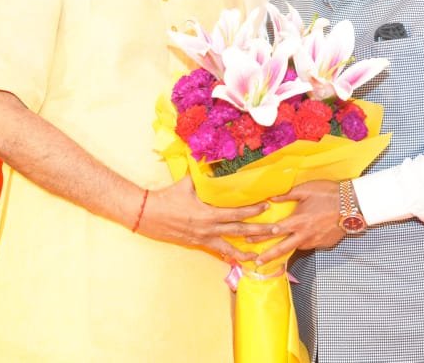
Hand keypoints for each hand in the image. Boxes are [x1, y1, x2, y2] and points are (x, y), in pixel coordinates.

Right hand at [138, 176, 278, 262]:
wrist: (147, 214)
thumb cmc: (167, 197)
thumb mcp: (187, 183)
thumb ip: (203, 176)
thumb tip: (214, 162)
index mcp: (208, 213)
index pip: (236, 213)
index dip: (252, 210)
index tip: (267, 206)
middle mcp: (208, 229)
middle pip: (239, 232)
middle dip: (259, 232)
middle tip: (276, 231)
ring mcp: (202, 238)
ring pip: (229, 247)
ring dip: (245, 251)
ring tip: (259, 255)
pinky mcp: (196, 244)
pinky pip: (216, 251)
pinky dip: (228, 255)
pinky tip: (237, 260)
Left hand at [254, 180, 343, 265]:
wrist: (353, 205)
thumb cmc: (329, 194)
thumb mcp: (306, 189)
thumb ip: (287, 195)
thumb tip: (271, 198)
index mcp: (297, 221)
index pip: (274, 231)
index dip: (260, 236)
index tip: (249, 240)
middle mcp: (304, 235)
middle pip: (282, 248)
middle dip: (268, 256)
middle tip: (257, 262)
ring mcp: (315, 241)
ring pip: (297, 247)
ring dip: (287, 248)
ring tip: (279, 249)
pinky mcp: (324, 244)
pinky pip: (310, 245)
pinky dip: (304, 243)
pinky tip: (303, 238)